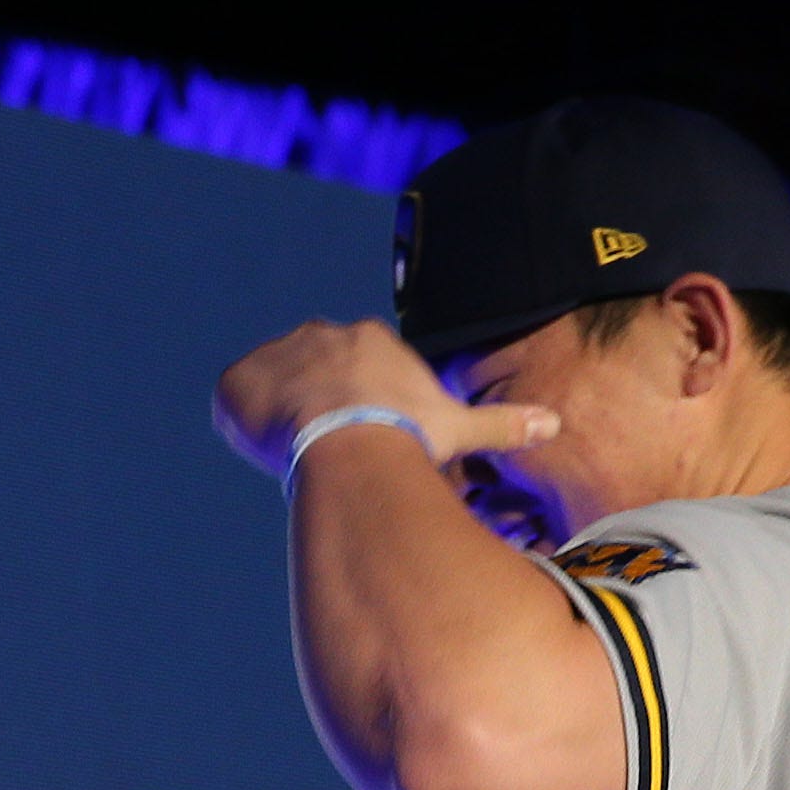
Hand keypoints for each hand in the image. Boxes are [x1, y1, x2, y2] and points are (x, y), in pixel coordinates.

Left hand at [215, 318, 559, 480]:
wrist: (348, 441)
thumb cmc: (408, 436)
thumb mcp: (459, 429)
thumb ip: (502, 424)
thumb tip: (554, 424)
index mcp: (371, 342)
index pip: (359, 372)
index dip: (358, 406)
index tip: (362, 436)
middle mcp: (321, 335)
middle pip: (315, 374)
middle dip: (319, 408)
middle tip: (329, 450)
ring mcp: (277, 354)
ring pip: (275, 386)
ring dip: (281, 416)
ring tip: (297, 453)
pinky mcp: (238, 380)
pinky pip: (234, 399)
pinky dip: (243, 424)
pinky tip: (264, 449)